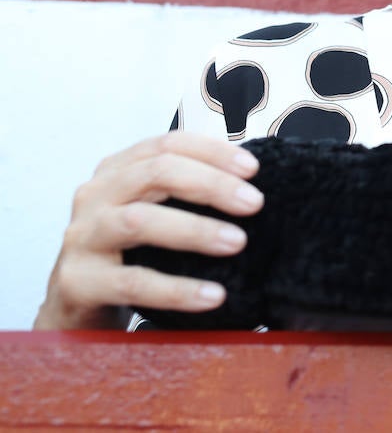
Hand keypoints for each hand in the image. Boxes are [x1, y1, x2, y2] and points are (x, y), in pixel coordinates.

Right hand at [33, 133, 263, 329]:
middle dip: (211, 184)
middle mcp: (95, 196)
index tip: (253, 169)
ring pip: (140, 222)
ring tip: (238, 242)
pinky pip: (133, 283)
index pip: (167, 145)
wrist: (76, 307)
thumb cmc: (127, 252)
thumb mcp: (153, 212)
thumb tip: (250, 184)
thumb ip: (187, 192)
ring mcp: (82, 237)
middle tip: (254, 203)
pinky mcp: (78, 282)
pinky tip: (213, 295)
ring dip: (195, 230)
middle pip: (156, 173)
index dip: (212, 152)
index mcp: (116, 171)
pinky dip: (177, 289)